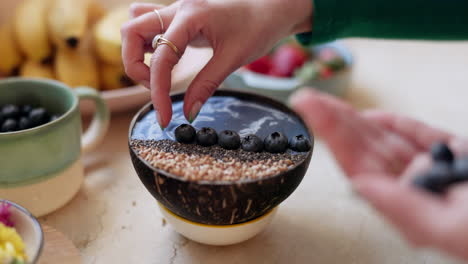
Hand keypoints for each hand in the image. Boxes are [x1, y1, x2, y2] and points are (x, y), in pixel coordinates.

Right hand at [121, 0, 312, 127]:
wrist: (270, 8)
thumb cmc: (257, 27)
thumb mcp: (233, 59)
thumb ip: (207, 85)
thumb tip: (188, 113)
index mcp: (191, 16)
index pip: (161, 58)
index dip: (158, 92)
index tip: (164, 117)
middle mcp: (177, 8)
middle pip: (131, 31)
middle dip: (135, 67)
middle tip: (156, 88)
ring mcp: (176, 9)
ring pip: (135, 25)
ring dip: (136, 53)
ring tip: (158, 75)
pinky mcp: (179, 16)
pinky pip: (149, 25)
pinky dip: (147, 45)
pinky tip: (164, 61)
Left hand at [290, 88, 467, 260]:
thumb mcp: (451, 229)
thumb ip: (403, 208)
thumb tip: (360, 186)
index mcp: (406, 203)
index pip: (358, 165)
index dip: (332, 136)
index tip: (311, 112)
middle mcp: (413, 185)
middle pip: (365, 148)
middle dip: (336, 122)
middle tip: (308, 99)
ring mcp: (432, 168)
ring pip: (386, 139)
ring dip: (358, 119)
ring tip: (329, 103)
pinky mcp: (454, 155)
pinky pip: (420, 136)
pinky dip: (397, 124)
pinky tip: (373, 117)